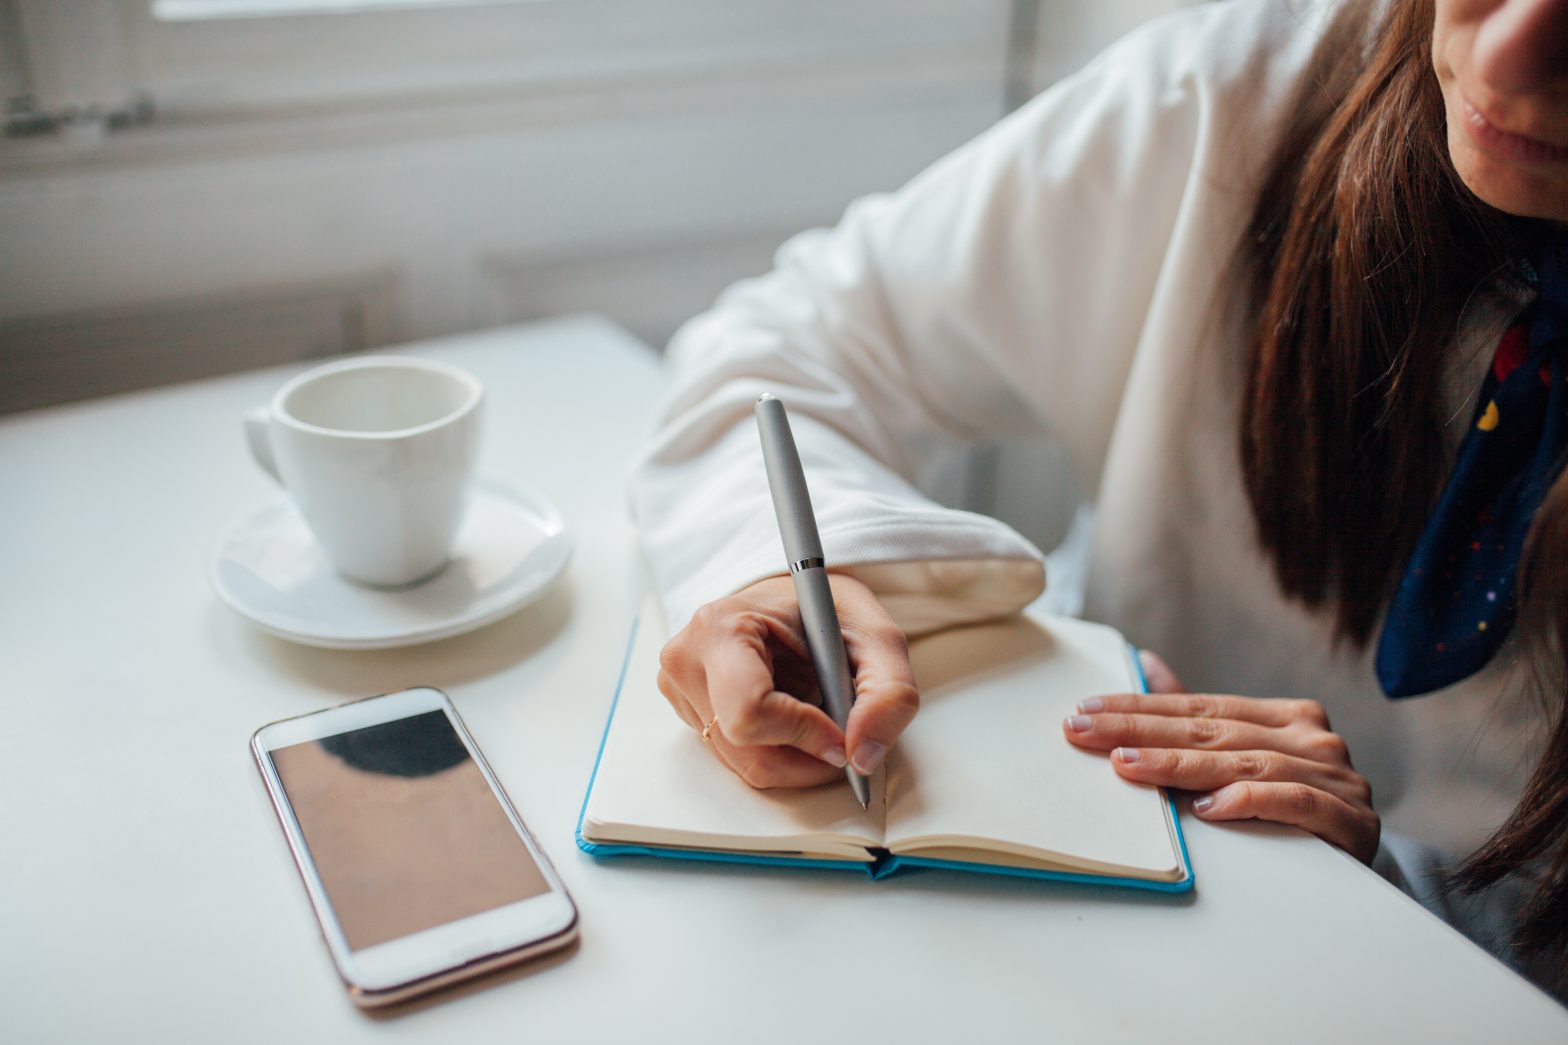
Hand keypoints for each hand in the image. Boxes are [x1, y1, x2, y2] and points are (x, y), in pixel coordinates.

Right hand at [657, 574, 918, 788]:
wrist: (792, 599)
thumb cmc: (826, 611)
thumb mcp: (878, 639)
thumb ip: (888, 695)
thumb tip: (864, 757)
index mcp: (721, 628)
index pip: (749, 712)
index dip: (804, 735)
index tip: (842, 732)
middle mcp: (688, 661)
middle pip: (750, 752)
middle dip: (810, 756)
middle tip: (843, 734)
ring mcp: (681, 690)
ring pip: (747, 766)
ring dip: (799, 757)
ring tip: (818, 716)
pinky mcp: (689, 713)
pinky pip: (739, 761)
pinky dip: (779, 752)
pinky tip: (792, 717)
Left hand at [1062, 651, 1379, 863]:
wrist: (1359, 875)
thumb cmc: (1290, 812)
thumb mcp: (1241, 759)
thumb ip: (1198, 716)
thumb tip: (1146, 664)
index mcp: (1285, 717)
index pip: (1199, 707)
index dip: (1140, 708)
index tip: (1085, 712)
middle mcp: (1312, 738)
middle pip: (1213, 731)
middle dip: (1142, 730)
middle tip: (1084, 731)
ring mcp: (1336, 776)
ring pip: (1245, 763)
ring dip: (1181, 765)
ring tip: (1128, 765)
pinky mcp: (1350, 820)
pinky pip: (1295, 802)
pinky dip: (1250, 802)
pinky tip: (1209, 807)